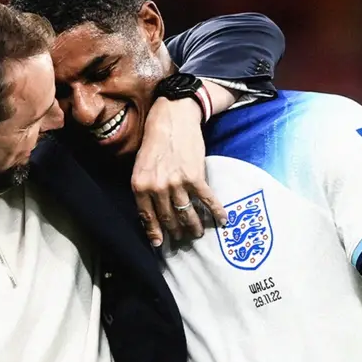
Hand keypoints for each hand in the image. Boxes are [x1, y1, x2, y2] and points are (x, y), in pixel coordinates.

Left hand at [132, 96, 226, 246]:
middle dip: (176, 232)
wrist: (172, 118)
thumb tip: (151, 213)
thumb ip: (145, 189)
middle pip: (168, 218)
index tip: (160, 243)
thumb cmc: (155, 142)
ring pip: (186, 214)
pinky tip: (222, 220)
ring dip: (194, 227)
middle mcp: (157, 188)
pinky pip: (207, 200)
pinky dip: (216, 212)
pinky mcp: (195, 176)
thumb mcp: (141, 167)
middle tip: (183, 238)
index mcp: (139, 186)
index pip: (147, 217)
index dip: (154, 232)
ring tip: (198, 233)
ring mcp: (177, 183)